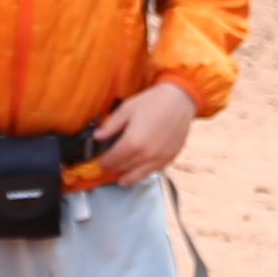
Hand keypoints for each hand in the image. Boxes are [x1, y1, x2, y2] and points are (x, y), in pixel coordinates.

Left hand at [82, 80, 197, 186]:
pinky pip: (153, 171)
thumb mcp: (126, 109)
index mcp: (131, 142)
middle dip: (113, 168)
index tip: (102, 160)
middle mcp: (145, 155)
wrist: (180, 99)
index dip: (103, 162)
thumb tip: (98, 136)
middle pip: (123, 169)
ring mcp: (159, 158)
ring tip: (121, 177)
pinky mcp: (169, 158)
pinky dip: (143, 172)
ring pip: (137, 175)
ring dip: (127, 176)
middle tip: (109, 165)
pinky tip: (139, 170)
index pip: (112, 160)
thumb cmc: (154, 101)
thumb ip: (110, 126)